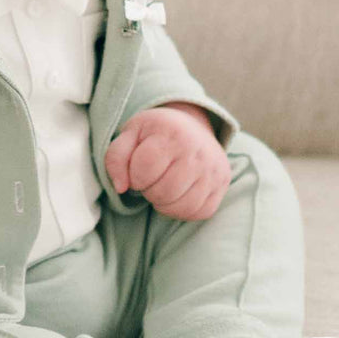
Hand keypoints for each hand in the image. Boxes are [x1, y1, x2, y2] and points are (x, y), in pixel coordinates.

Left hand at [104, 103, 230, 220]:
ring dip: (164, 203)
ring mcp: (213, 168)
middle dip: (149, 191)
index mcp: (170, 133)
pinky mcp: (222, 183)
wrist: (190, 124)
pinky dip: (183, 210)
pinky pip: (199, 212)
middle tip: (151, 179)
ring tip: (162, 186)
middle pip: (163, 192)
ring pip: (182, 206)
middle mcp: (197, 150)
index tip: (138, 168)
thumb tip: (121, 188)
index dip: (134, 177)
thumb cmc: (155, 133)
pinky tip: (177, 194)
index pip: (143, 172)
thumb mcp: (130, 134)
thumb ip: (116, 158)